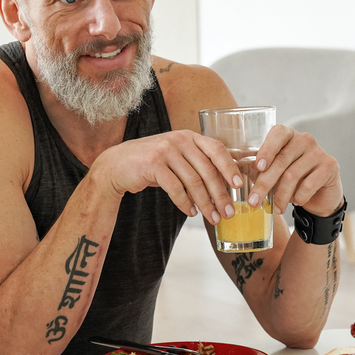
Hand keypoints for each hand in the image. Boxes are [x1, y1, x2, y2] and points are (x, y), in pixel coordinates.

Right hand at [93, 130, 237, 224]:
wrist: (116, 165)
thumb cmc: (150, 164)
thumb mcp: (175, 157)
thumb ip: (196, 163)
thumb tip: (223, 185)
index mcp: (189, 136)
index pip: (217, 149)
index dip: (229, 167)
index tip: (238, 185)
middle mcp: (179, 140)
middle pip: (207, 169)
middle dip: (220, 194)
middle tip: (228, 212)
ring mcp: (166, 151)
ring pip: (193, 181)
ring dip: (205, 203)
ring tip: (212, 218)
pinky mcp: (154, 164)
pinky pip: (175, 188)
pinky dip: (185, 203)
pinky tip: (191, 212)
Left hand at [248, 125, 342, 217]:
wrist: (319, 194)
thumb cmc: (290, 180)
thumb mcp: (272, 173)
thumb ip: (256, 169)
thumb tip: (233, 172)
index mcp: (288, 135)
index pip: (278, 134)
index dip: (267, 150)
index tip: (258, 167)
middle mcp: (304, 140)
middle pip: (281, 160)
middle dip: (265, 183)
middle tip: (253, 201)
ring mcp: (318, 152)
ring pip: (293, 175)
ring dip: (280, 195)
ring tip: (275, 208)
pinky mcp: (330, 166)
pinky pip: (309, 184)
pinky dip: (299, 197)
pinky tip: (296, 202)